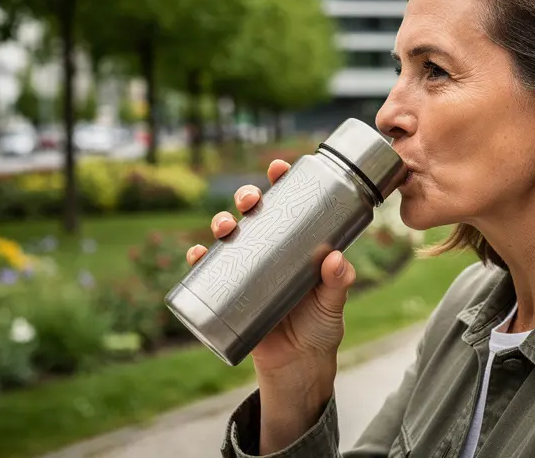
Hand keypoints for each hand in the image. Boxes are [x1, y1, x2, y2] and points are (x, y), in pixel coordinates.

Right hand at [184, 159, 357, 379]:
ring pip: (230, 236)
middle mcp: (272, 250)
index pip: (291, 204)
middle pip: (255, 214)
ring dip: (222, 223)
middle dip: (247, 198)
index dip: (282, 182)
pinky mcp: (230, 293)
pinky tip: (196, 254)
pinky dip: (199, 259)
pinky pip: (209, 271)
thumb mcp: (333, 304)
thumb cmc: (321, 328)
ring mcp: (249, 269)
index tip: (278, 167)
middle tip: (250, 201)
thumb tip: (335, 260)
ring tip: (225, 227)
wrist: (299, 367)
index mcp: (299, 244)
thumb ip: (338, 284)